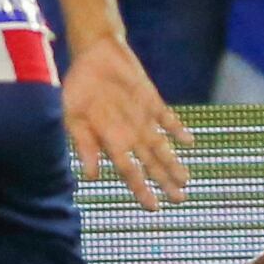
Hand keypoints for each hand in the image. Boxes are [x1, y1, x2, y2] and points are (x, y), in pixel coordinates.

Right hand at [62, 33, 189, 208]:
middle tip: (180, 200)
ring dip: (174, 162)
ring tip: (186, 180)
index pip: (130, 172)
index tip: (153, 208)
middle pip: (151, 164)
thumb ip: (84, 145)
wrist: (93, 55)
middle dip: (165, 182)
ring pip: (162, 146)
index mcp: (111, 142)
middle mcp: (130, 135)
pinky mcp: (151, 101)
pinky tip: (189, 142)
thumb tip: (92, 177)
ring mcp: (142, 119)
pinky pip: (167, 118)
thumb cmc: (78, 88)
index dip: (141, 190)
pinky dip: (178, 129)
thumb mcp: (73, 118)